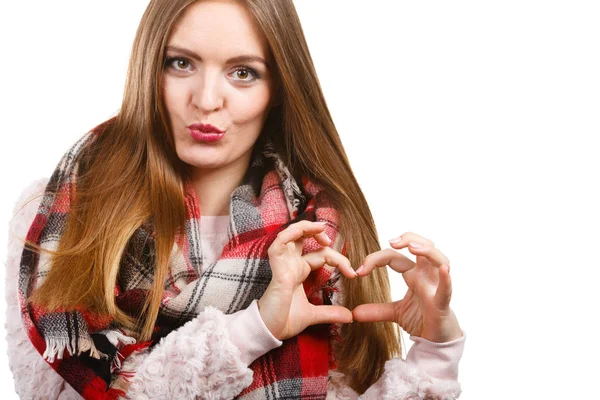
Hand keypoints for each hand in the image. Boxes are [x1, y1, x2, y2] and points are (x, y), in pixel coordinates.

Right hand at [258, 221, 355, 339]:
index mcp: (299, 271)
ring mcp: (284, 264)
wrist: (269, 332)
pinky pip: (279, 243)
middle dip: (318, 232)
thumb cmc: (284, 321)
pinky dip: (290, 234)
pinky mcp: (278, 269)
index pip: (321, 254)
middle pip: (303, 237)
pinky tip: (301, 231)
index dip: (338, 259)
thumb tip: (350, 316)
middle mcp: (291, 264)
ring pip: (291, 234)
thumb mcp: (313, 315)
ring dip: (306, 227)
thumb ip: (330, 312)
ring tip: (321, 228)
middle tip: (331, 240)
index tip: (353, 274)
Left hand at [352, 232, 462, 342]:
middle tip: (391, 241)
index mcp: (413, 275)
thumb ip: (376, 310)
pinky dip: (446, 279)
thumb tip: (354, 313)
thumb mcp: (395, 313)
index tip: (359, 271)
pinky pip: (446, 289)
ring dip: (427, 250)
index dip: (375, 259)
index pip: (394, 257)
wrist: (437, 341)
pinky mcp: (442, 303)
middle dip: (409, 238)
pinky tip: (444, 270)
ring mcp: (435, 287)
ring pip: (439, 260)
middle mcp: (425, 276)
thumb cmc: (422, 320)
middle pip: (422, 247)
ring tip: (412, 247)